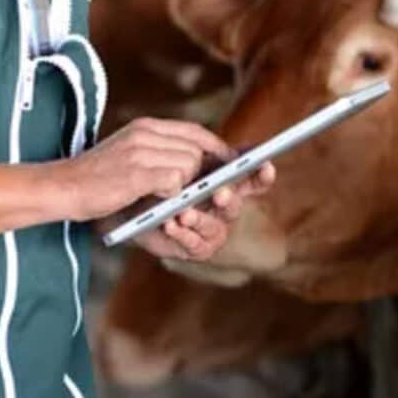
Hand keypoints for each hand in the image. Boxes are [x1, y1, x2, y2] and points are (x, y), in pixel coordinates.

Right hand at [52, 118, 233, 222]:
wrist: (61, 187)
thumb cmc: (97, 179)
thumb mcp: (130, 154)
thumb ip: (160, 152)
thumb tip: (197, 162)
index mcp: (145, 126)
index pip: (194, 131)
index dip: (215, 146)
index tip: (229, 161)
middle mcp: (145, 133)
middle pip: (196, 148)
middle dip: (204, 171)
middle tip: (201, 190)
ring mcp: (140, 150)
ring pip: (188, 164)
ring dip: (183, 185)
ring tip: (164, 195)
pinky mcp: (136, 171)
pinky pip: (175, 179)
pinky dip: (171, 192)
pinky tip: (155, 198)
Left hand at [131, 161, 275, 261]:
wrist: (133, 202)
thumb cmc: (161, 178)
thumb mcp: (180, 158)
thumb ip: (202, 149)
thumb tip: (225, 149)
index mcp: (226, 182)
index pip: (252, 179)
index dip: (262, 174)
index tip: (265, 164)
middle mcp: (223, 207)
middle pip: (235, 203)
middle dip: (228, 198)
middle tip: (219, 193)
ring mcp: (212, 230)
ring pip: (216, 226)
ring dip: (201, 219)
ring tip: (185, 213)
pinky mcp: (195, 248)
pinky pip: (194, 244)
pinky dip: (183, 234)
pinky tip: (170, 224)